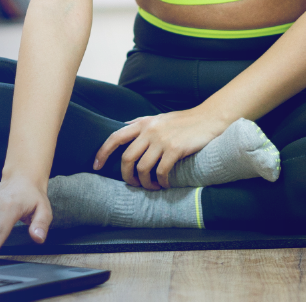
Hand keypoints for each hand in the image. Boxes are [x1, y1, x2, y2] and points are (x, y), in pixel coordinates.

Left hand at [93, 109, 226, 189]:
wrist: (209, 118)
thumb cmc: (183, 120)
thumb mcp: (158, 117)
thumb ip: (140, 122)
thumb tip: (123, 125)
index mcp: (142, 123)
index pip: (115, 137)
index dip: (103, 153)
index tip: (96, 166)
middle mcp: (149, 131)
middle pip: (127, 158)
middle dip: (127, 176)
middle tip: (133, 184)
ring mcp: (162, 140)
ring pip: (143, 168)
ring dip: (145, 183)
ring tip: (152, 187)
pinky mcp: (176, 149)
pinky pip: (161, 171)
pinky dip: (161, 182)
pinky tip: (165, 184)